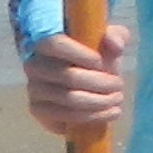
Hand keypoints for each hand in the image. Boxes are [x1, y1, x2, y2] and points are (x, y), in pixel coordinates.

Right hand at [23, 23, 131, 140]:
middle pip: (67, 76)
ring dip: (100, 101)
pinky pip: (65, 116)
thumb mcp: (109, 41)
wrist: (88, 84)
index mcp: (46, 42)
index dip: (79, 54)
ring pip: (69, 99)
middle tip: (118, 85)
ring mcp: (34, 89)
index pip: (54, 44)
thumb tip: (114, 43)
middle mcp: (34, 65)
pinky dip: (93, 117)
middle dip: (100, 83)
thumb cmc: (95, 58)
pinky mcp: (38, 110)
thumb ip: (116, 36)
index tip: (100, 62)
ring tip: (117, 99)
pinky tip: (110, 113)